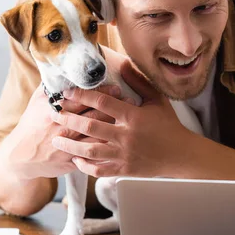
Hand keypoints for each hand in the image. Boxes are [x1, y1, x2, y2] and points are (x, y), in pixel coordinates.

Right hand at [0, 83, 123, 179]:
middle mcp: (62, 126)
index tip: (116, 88)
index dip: (101, 93)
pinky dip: (106, 148)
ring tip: (130, 120)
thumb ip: (51, 88)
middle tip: (130, 101)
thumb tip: (63, 71)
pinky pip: (92, 154)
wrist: (20, 156)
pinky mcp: (70, 160)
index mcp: (54, 109)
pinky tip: (120, 142)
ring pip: (96, 135)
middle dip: (114, 108)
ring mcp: (67, 145)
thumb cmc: (30, 126)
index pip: (83, 98)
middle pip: (93, 115)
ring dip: (114, 127)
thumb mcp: (36, 103)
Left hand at [50, 61, 196, 177]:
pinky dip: (85, 165)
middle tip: (53, 114)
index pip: (102, 102)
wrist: (181, 155)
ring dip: (70, 145)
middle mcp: (127, 136)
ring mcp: (125, 155)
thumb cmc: (168, 125)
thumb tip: (122, 64)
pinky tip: (74, 159)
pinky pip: (100, 170)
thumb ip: (138, 82)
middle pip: (91, 126)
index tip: (66, 92)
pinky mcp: (124, 170)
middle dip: (68, 119)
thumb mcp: (156, 100)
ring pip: (91, 151)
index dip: (82, 96)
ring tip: (56, 139)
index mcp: (133, 116)